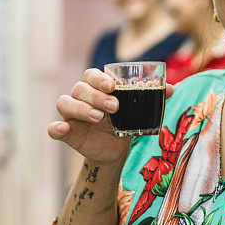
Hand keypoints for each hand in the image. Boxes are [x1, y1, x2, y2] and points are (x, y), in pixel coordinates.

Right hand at [47, 68, 174, 164]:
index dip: (100, 78)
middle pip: (79, 88)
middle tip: (114, 107)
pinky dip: (55, 128)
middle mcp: (80, 98)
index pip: (91, 75)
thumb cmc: (124, 122)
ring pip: (64, 102)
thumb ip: (153, 98)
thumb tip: (171, 88)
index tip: (113, 86)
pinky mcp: (67, 132)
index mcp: (96, 87)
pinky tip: (62, 129)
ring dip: (80, 108)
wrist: (115, 150)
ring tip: (98, 118)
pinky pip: (54, 128)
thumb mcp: (138, 110)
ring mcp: (71, 115)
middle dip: (96, 96)